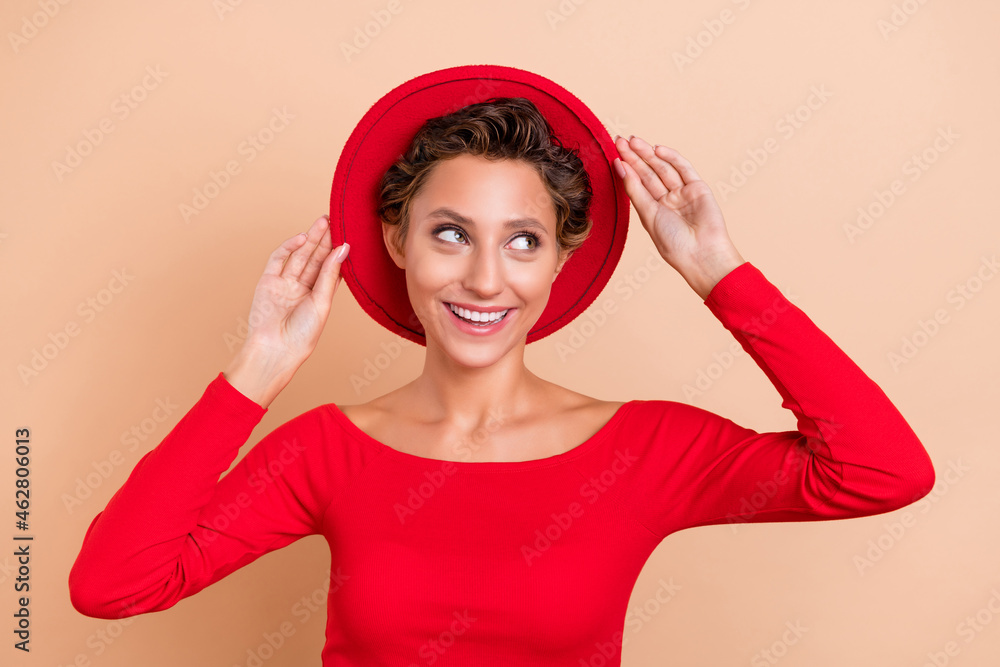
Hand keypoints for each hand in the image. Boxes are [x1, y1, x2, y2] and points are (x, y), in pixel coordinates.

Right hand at [240, 214, 349, 364]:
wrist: (275, 349)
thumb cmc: (303, 334)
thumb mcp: (322, 302)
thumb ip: (330, 274)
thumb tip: (343, 248)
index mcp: (319, 295)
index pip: (330, 267)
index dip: (336, 251)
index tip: (346, 234)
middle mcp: (302, 287)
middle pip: (315, 258)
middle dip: (324, 239)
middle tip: (333, 220)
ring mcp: (284, 283)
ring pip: (299, 256)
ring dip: (310, 239)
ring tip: (322, 222)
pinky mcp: (268, 281)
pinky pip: (279, 259)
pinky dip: (289, 247)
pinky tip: (302, 238)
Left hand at [613, 136, 744, 299]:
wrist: (701, 254)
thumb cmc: (673, 242)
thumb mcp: (648, 215)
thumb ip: (635, 190)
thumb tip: (620, 166)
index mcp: (652, 210)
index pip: (636, 183)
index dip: (626, 167)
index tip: (614, 152)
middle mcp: (667, 200)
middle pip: (648, 173)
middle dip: (634, 156)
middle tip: (620, 140)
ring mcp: (683, 193)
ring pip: (663, 168)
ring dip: (649, 154)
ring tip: (634, 141)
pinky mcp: (698, 188)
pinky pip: (683, 169)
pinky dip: (672, 158)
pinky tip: (657, 149)